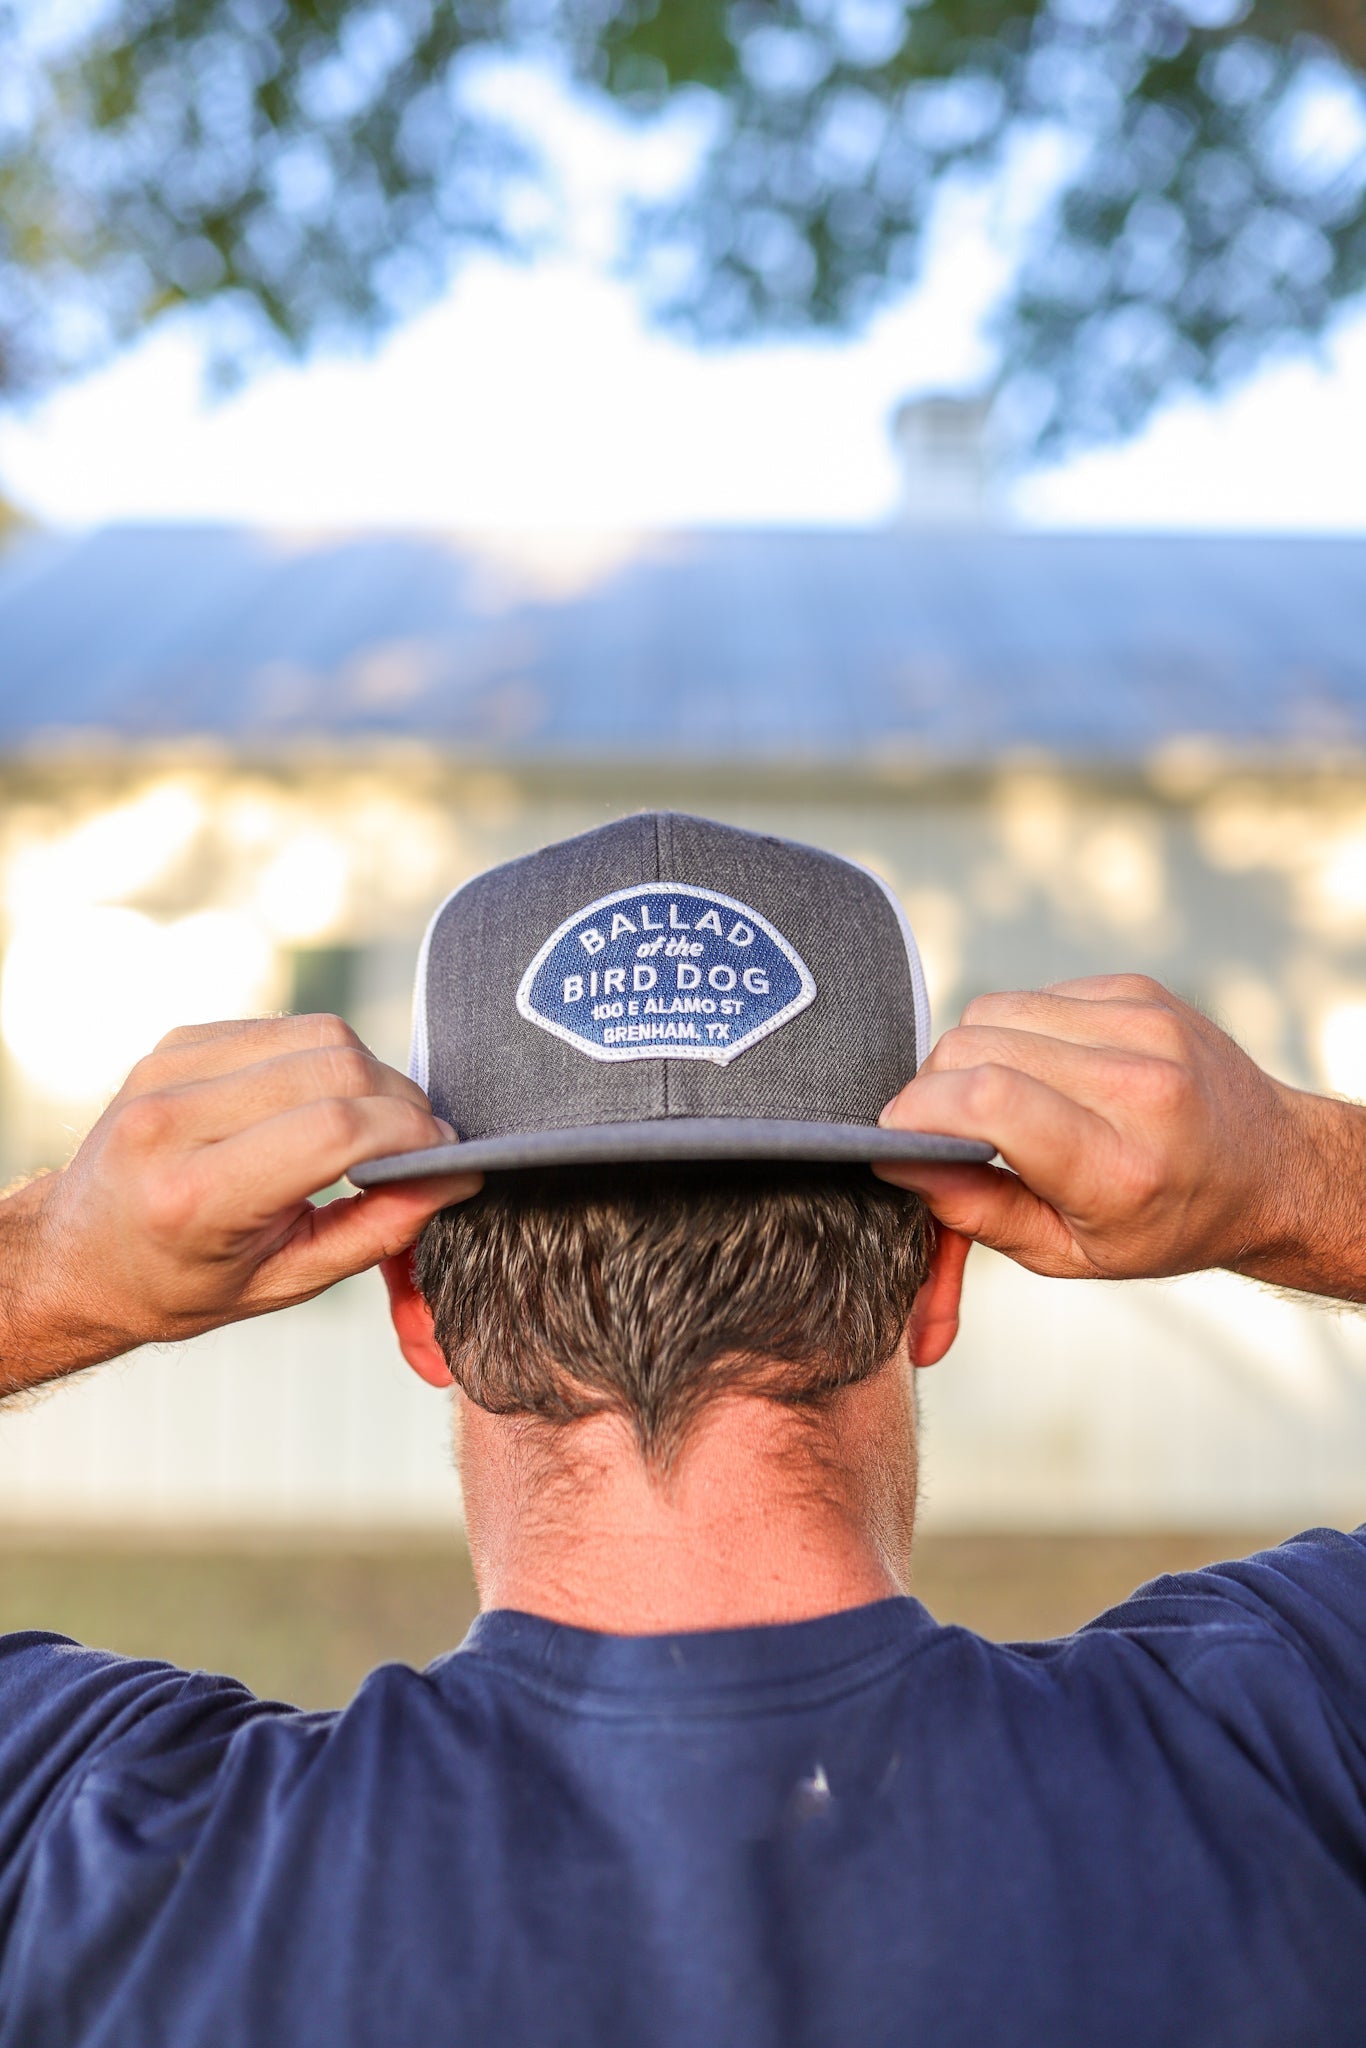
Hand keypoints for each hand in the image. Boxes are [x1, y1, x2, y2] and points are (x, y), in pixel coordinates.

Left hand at [0, 1015, 481, 1395]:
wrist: (79, 1253)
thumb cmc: (179, 1282)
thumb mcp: (284, 1282)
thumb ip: (377, 1229)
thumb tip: (454, 1176)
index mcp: (193, 1197)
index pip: (332, 1130)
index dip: (409, 1134)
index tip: (447, 1153)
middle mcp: (171, 1120)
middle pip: (334, 1068)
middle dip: (401, 1101)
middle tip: (420, 1142)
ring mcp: (167, 1069)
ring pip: (319, 1034)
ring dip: (369, 1074)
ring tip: (374, 1124)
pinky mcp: (176, 1041)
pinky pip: (286, 1027)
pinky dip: (325, 1059)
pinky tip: (319, 1102)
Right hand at [875, 974, 1365, 1299]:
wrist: (1269, 1167)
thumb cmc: (1168, 1220)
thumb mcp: (1071, 1254)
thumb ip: (977, 1213)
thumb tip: (900, 1163)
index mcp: (1121, 1167)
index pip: (987, 1102)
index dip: (918, 1112)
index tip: (897, 1137)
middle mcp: (1139, 1085)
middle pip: (973, 1048)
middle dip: (934, 1088)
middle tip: (948, 1130)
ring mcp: (1143, 1025)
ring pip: (990, 1012)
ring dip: (971, 1057)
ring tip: (1002, 1102)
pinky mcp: (1136, 989)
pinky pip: (1029, 996)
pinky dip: (1015, 1034)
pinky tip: (1045, 1071)